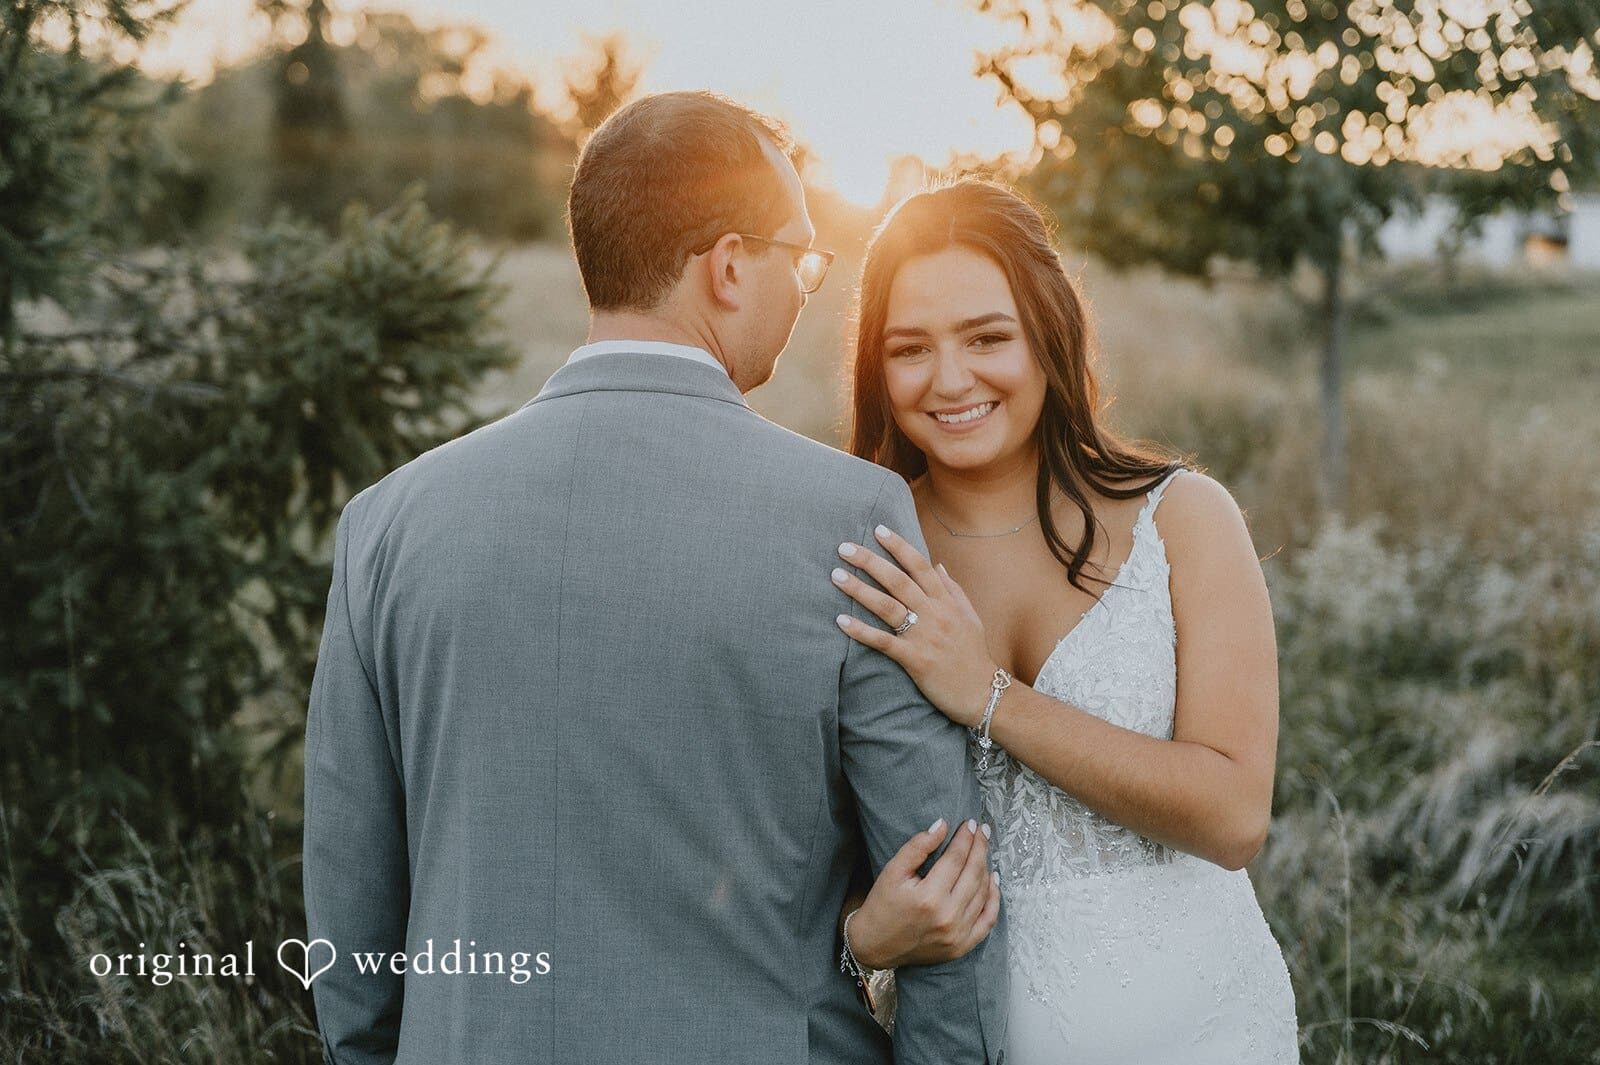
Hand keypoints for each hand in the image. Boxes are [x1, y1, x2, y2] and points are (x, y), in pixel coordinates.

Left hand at [832, 524, 998, 727]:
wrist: (983, 693)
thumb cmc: (974, 655)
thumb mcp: (970, 617)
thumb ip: (953, 589)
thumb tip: (938, 565)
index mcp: (947, 601)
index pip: (920, 565)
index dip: (898, 546)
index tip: (878, 530)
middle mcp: (935, 614)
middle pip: (898, 580)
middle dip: (870, 561)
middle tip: (844, 547)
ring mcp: (925, 636)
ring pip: (888, 606)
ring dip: (860, 589)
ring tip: (836, 576)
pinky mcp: (915, 659)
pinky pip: (884, 641)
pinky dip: (861, 631)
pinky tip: (841, 620)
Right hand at [847, 817, 1000, 969]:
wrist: (876, 946)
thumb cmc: (882, 905)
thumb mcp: (893, 871)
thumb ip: (917, 847)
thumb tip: (942, 825)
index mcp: (929, 897)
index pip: (956, 859)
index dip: (965, 838)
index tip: (970, 824)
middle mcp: (948, 917)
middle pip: (973, 873)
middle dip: (980, 847)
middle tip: (982, 830)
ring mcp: (958, 935)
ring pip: (983, 893)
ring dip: (986, 867)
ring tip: (984, 849)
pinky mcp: (962, 946)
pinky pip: (988, 920)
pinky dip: (994, 899)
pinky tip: (992, 881)